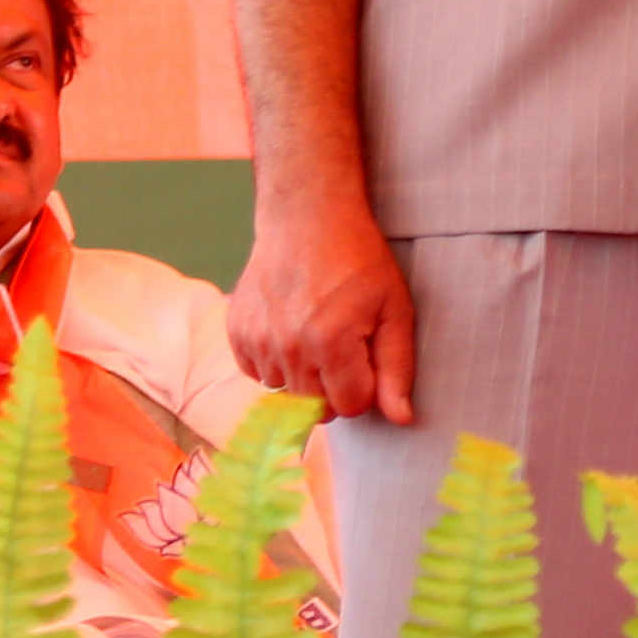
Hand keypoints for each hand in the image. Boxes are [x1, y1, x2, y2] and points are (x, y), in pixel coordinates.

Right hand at [227, 189, 415, 422]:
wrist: (306, 217)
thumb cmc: (359, 260)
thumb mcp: (395, 307)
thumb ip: (397, 367)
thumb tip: (401, 420)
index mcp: (331, 343)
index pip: (350, 407)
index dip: (365, 387)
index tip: (367, 357)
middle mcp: (289, 348)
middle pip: (315, 409)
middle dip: (336, 388)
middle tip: (345, 346)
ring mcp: (257, 341)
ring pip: (285, 395)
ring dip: (304, 377)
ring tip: (317, 333)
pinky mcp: (236, 333)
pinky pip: (258, 375)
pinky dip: (276, 363)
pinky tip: (291, 330)